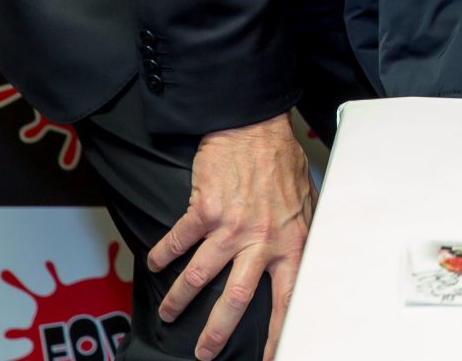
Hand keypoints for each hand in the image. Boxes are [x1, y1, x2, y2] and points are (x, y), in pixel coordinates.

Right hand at [148, 114, 315, 360]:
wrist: (254, 124)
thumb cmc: (282, 159)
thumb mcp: (306, 199)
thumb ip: (301, 233)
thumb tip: (305, 259)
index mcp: (292, 239)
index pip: (290, 296)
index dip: (278, 331)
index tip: (270, 355)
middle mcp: (263, 238)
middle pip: (238, 298)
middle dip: (217, 331)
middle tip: (205, 352)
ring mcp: (232, 225)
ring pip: (201, 275)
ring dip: (180, 298)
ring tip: (169, 312)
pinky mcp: (205, 209)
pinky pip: (178, 241)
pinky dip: (162, 255)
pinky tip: (154, 264)